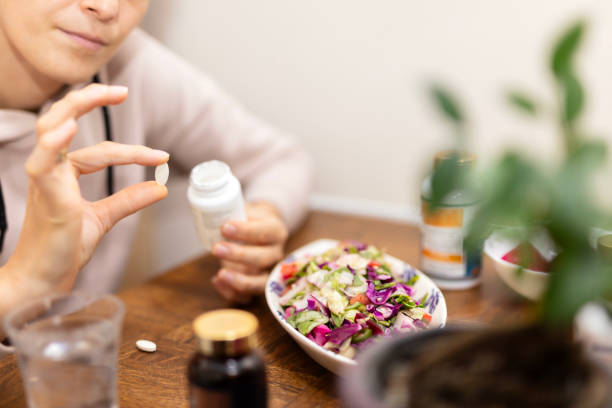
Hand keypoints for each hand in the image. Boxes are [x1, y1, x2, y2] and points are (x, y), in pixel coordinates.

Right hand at [3, 84, 168, 303]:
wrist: (44, 280)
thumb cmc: (65, 248)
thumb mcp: (104, 218)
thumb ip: (129, 200)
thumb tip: (159, 188)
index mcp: (63, 173)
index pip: (101, 151)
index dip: (134, 153)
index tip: (162, 157)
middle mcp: (51, 170)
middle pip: (63, 120)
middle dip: (90, 100)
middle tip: (121, 90)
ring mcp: (43, 179)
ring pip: (51, 130)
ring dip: (76, 108)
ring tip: (105, 93)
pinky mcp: (42, 195)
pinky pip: (42, 163)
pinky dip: (53, 143)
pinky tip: (68, 128)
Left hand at [211, 202, 288, 301]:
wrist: (261, 229)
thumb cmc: (250, 219)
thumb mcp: (247, 209)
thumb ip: (235, 211)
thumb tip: (214, 214)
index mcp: (276, 231)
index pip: (265, 232)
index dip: (246, 231)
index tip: (225, 227)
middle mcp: (276, 253)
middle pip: (263, 258)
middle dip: (239, 255)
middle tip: (217, 248)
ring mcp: (269, 272)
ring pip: (259, 282)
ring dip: (239, 280)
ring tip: (220, 274)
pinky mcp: (258, 286)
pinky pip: (247, 297)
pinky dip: (231, 292)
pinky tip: (216, 281)